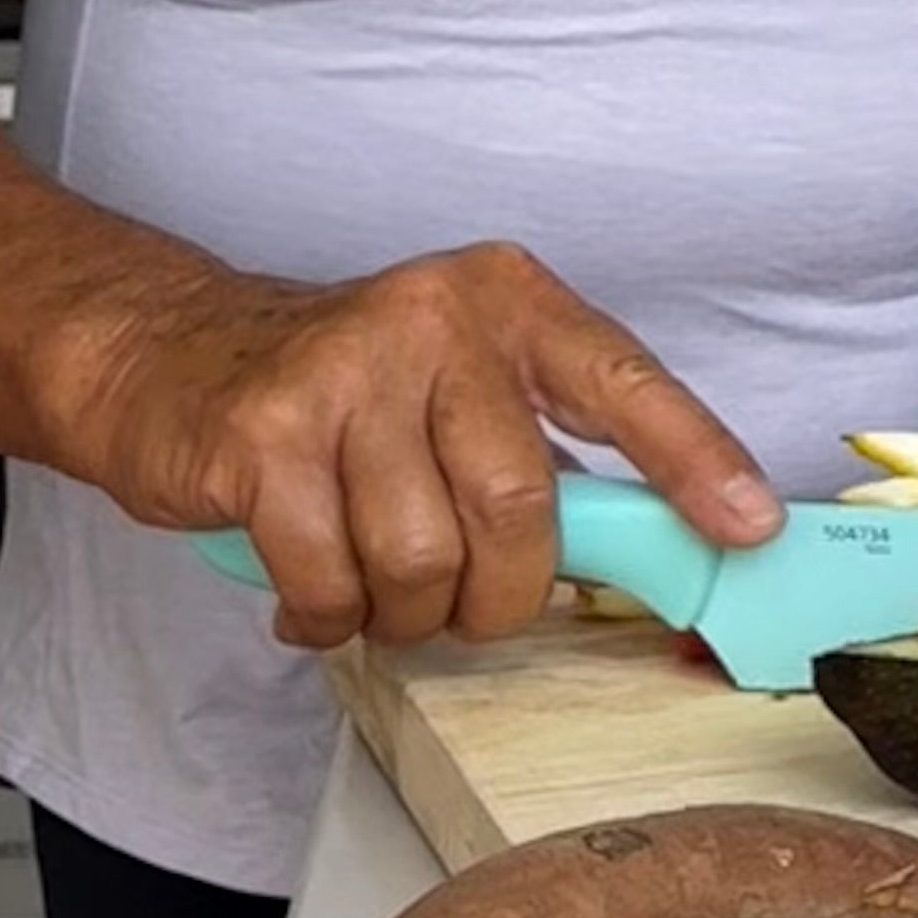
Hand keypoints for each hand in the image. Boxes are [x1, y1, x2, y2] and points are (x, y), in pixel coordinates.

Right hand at [77, 243, 776, 656]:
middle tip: (469, 604)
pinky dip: (328, 615)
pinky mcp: (262, 436)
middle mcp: (437, 320)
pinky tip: (313, 589)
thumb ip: (551, 448)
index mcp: (511, 302)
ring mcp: (345, 372)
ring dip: (405, 611)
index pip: (628, 383)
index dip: (696, 461)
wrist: (170, 354)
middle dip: (502, 592)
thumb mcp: (464, 384)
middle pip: (518, 505)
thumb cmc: (347, 388)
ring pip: (420, 557)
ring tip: (380, 590)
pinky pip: (329, 581)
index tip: (748, 526)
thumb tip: (658, 544)